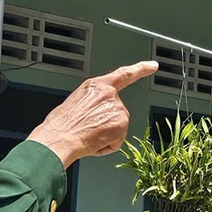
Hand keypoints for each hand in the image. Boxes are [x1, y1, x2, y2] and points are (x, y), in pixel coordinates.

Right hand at [27, 61, 157, 166]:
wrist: (58, 139)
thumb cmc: (60, 125)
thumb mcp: (75, 103)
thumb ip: (92, 102)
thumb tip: (96, 114)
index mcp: (95, 86)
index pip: (123, 74)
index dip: (140, 69)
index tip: (153, 65)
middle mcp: (109, 94)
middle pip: (118, 112)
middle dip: (107, 123)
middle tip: (88, 129)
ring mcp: (116, 107)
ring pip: (118, 128)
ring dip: (106, 135)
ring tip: (88, 135)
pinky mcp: (121, 122)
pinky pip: (117, 141)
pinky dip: (107, 146)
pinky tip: (94, 142)